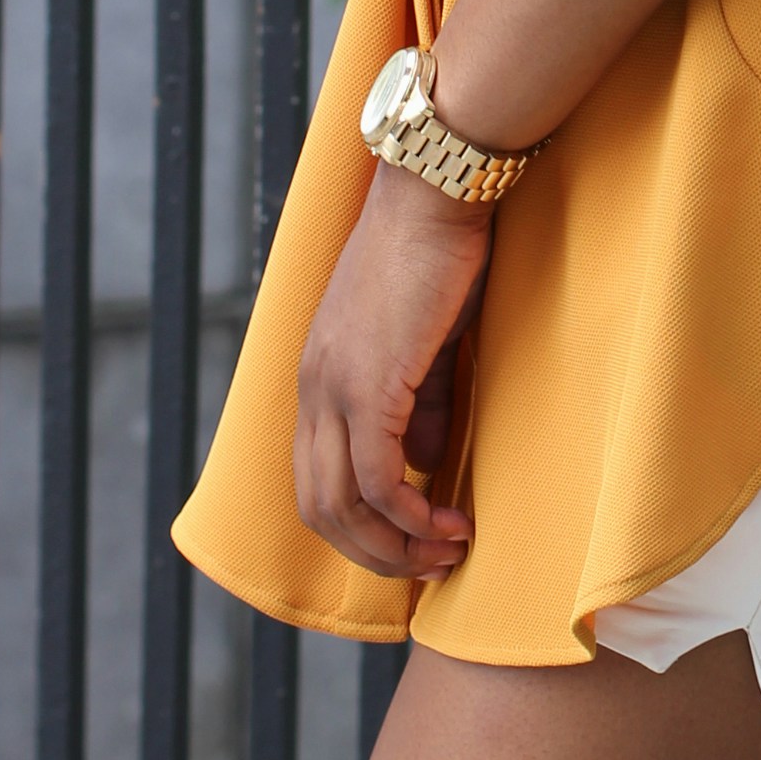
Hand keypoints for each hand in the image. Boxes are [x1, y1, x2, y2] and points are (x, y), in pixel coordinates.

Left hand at [295, 166, 490, 580]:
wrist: (434, 194)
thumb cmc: (438, 254)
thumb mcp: (424, 340)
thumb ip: (419, 400)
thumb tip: (423, 459)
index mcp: (319, 376)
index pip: (317, 477)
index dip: (361, 524)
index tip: (414, 539)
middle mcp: (312, 388)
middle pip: (319, 505)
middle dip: (375, 551)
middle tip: (431, 565)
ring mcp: (333, 386)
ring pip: (342, 502)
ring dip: (394, 544)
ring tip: (446, 553)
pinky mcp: (367, 384)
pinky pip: (378, 476)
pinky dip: (409, 514)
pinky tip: (447, 521)